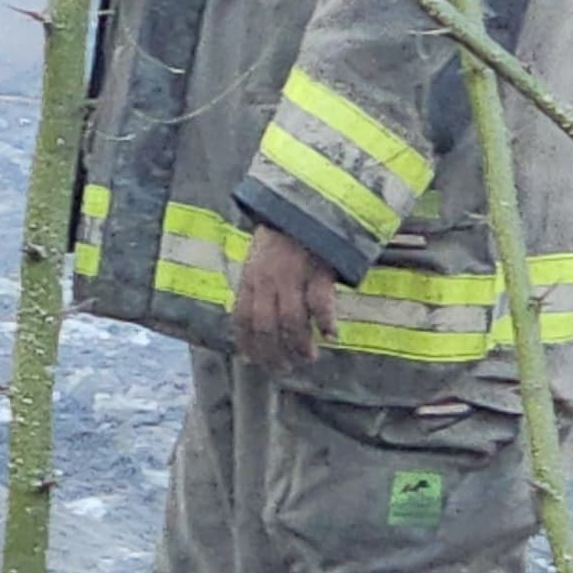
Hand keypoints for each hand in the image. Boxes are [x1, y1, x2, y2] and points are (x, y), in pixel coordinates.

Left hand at [233, 224, 339, 370]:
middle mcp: (267, 280)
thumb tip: (251, 323)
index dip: (247, 344)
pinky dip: (325, 322)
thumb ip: (256, 287)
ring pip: (291, 321)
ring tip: (308, 358)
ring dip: (299, 345)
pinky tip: (331, 335)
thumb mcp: (258, 258)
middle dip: (273, 354)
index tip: (254, 362)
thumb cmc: (281, 235)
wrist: (303, 203)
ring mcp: (292, 275)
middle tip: (284, 369)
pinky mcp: (317, 269)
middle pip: (266, 327)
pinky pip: (320, 303)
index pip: (242, 319)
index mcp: (250, 277)